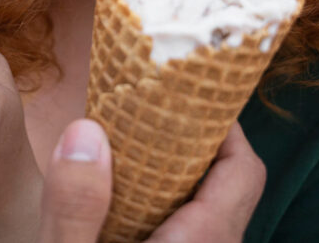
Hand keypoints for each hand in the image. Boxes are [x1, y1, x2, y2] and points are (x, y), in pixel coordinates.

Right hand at [36, 121, 264, 242]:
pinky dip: (160, 202)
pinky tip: (116, 194)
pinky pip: (185, 228)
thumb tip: (86, 131)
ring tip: (125, 145)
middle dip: (192, 141)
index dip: (224, 123)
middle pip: (228, 184)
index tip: (185, 91)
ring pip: (206, 208)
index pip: (243, 170)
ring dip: (173, 173)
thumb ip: (76, 206)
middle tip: (146, 110)